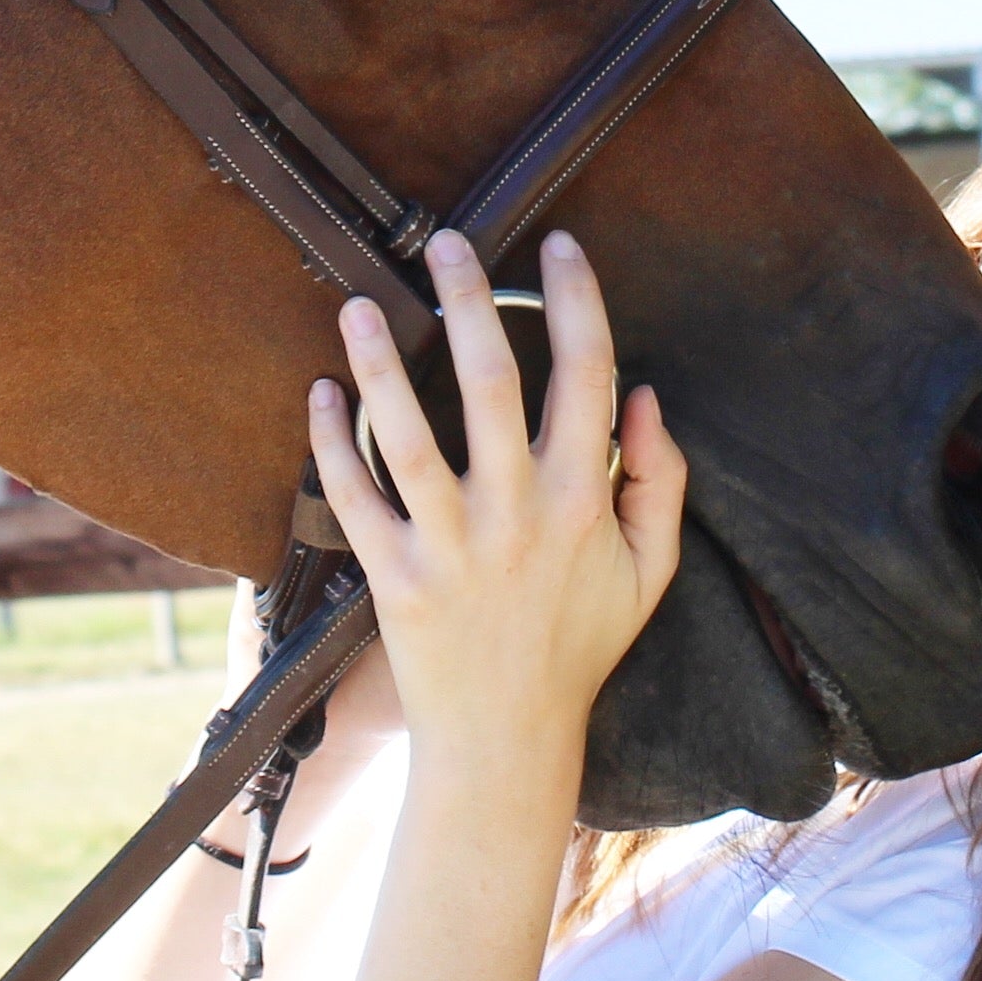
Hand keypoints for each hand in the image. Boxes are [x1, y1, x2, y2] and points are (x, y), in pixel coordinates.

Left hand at [307, 229, 683, 774]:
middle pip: (491, 381)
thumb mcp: (650, 571)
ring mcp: (450, 545)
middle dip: (470, 299)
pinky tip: (320, 393)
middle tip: (448, 242)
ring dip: (380, 363)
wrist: (507, 738)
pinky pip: (355, 498)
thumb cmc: (579, 645)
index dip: (577, 300)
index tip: (558, 245)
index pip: (587, 374)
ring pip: (408, 435)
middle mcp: (516, 512)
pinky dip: (332, 444)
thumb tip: (646, 396)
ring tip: (361, 303)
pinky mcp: (394, 576)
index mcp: (583, 499)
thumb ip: (661, 482)